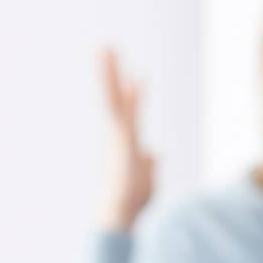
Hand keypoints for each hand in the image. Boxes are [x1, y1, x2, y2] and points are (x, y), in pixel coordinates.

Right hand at [97, 47, 154, 232]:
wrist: (120, 215)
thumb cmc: (132, 203)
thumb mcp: (146, 179)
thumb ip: (149, 164)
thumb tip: (155, 153)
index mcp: (125, 142)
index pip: (127, 112)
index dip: (131, 93)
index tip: (135, 75)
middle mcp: (119, 136)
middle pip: (116, 99)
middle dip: (111, 73)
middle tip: (107, 47)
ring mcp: (118, 138)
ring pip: (113, 100)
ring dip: (109, 74)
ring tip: (106, 48)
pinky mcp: (122, 143)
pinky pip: (123, 114)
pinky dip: (129, 96)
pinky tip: (135, 79)